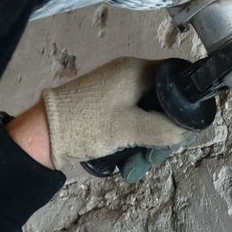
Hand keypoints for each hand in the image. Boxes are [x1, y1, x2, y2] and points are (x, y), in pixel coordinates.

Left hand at [41, 57, 193, 171]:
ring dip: (149, 137)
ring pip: (148, 111)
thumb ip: (164, 129)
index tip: (186, 125)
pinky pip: (132, 117)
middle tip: (159, 152)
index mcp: (136, 70)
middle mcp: (128, 74)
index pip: (176, 76)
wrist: (44, 132)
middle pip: (163, 98)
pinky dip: (135, 135)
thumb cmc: (89, 124)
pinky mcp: (106, 103)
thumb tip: (187, 131)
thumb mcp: (131, 129)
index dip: (186, 100)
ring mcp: (116, 89)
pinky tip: (130, 156)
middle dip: (165, 127)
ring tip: (140, 161)